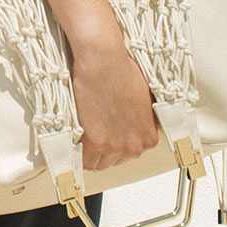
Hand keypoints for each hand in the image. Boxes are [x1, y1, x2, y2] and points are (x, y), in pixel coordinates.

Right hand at [70, 36, 162, 171]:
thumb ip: (144, 122)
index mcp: (148, 139)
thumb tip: (136, 128)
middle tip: (96, 130)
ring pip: (98, 163)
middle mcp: (134, 147)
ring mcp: (114, 146)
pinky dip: (79, 152)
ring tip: (86, 132)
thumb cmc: (122, 73)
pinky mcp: (94, 142)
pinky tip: (78, 137)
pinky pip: (84, 160)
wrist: (104, 62)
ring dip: (91, 151)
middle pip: (114, 160)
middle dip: (105, 148)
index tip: (108, 134)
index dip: (117, 143)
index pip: (130, 155)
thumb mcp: (145, 100)